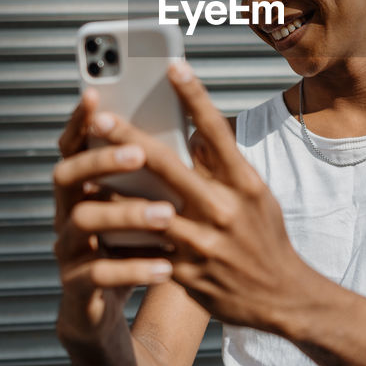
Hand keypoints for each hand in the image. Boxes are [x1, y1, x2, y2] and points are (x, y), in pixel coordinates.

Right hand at [51, 87, 177, 348]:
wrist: (101, 311)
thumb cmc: (130, 247)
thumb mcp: (144, 206)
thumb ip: (156, 175)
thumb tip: (195, 131)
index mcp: (83, 186)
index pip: (74, 144)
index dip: (79, 121)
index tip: (96, 95)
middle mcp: (67, 212)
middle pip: (66, 175)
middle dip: (100, 160)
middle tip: (137, 153)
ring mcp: (68, 250)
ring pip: (83, 221)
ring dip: (125, 213)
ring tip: (165, 213)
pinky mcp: (77, 288)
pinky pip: (99, 274)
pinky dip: (134, 267)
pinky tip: (166, 266)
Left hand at [94, 62, 316, 331]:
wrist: (283, 298)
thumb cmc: (265, 237)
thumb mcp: (256, 195)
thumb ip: (223, 165)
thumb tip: (193, 130)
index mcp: (244, 184)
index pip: (217, 132)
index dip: (195, 97)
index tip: (172, 66)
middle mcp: (224, 209)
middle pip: (169, 166)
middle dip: (130, 139)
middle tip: (100, 116)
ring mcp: (204, 244)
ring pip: (147, 211)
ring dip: (113, 191)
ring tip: (82, 172)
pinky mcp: (188, 274)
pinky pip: (145, 253)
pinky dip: (120, 237)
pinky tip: (96, 222)